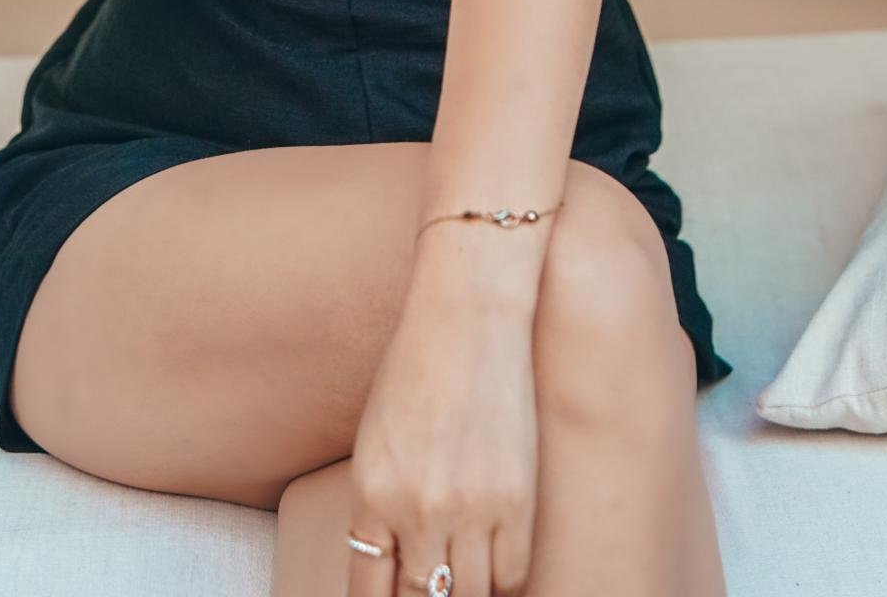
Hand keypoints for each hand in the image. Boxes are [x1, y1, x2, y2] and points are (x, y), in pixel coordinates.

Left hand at [345, 277, 536, 596]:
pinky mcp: (516, 500)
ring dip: (466, 591)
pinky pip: (512, 574)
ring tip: (465, 574)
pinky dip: (504, 579)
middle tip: (435, 585)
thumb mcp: (377, 439)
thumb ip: (381, 504)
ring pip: (470, 595)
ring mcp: (469, 509)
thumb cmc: (416, 369)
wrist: (469, 318)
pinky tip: (496, 563)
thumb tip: (394, 559)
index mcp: (371, 494)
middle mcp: (417, 510)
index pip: (371, 590)